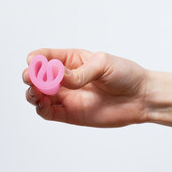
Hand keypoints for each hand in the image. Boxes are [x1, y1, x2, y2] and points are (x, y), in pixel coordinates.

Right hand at [22, 48, 149, 126]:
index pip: (47, 57)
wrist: (141, 97)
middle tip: (31, 78)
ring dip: (33, 93)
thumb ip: (79, 72)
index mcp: (72, 60)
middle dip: (31, 76)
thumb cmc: (125, 75)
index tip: (33, 61)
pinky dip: (41, 108)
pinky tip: (42, 104)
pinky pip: (49, 112)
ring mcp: (67, 96)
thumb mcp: (103, 65)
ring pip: (40, 95)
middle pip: (39, 77)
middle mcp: (66, 78)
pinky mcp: (70, 114)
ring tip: (36, 91)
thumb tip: (57, 76)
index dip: (37, 59)